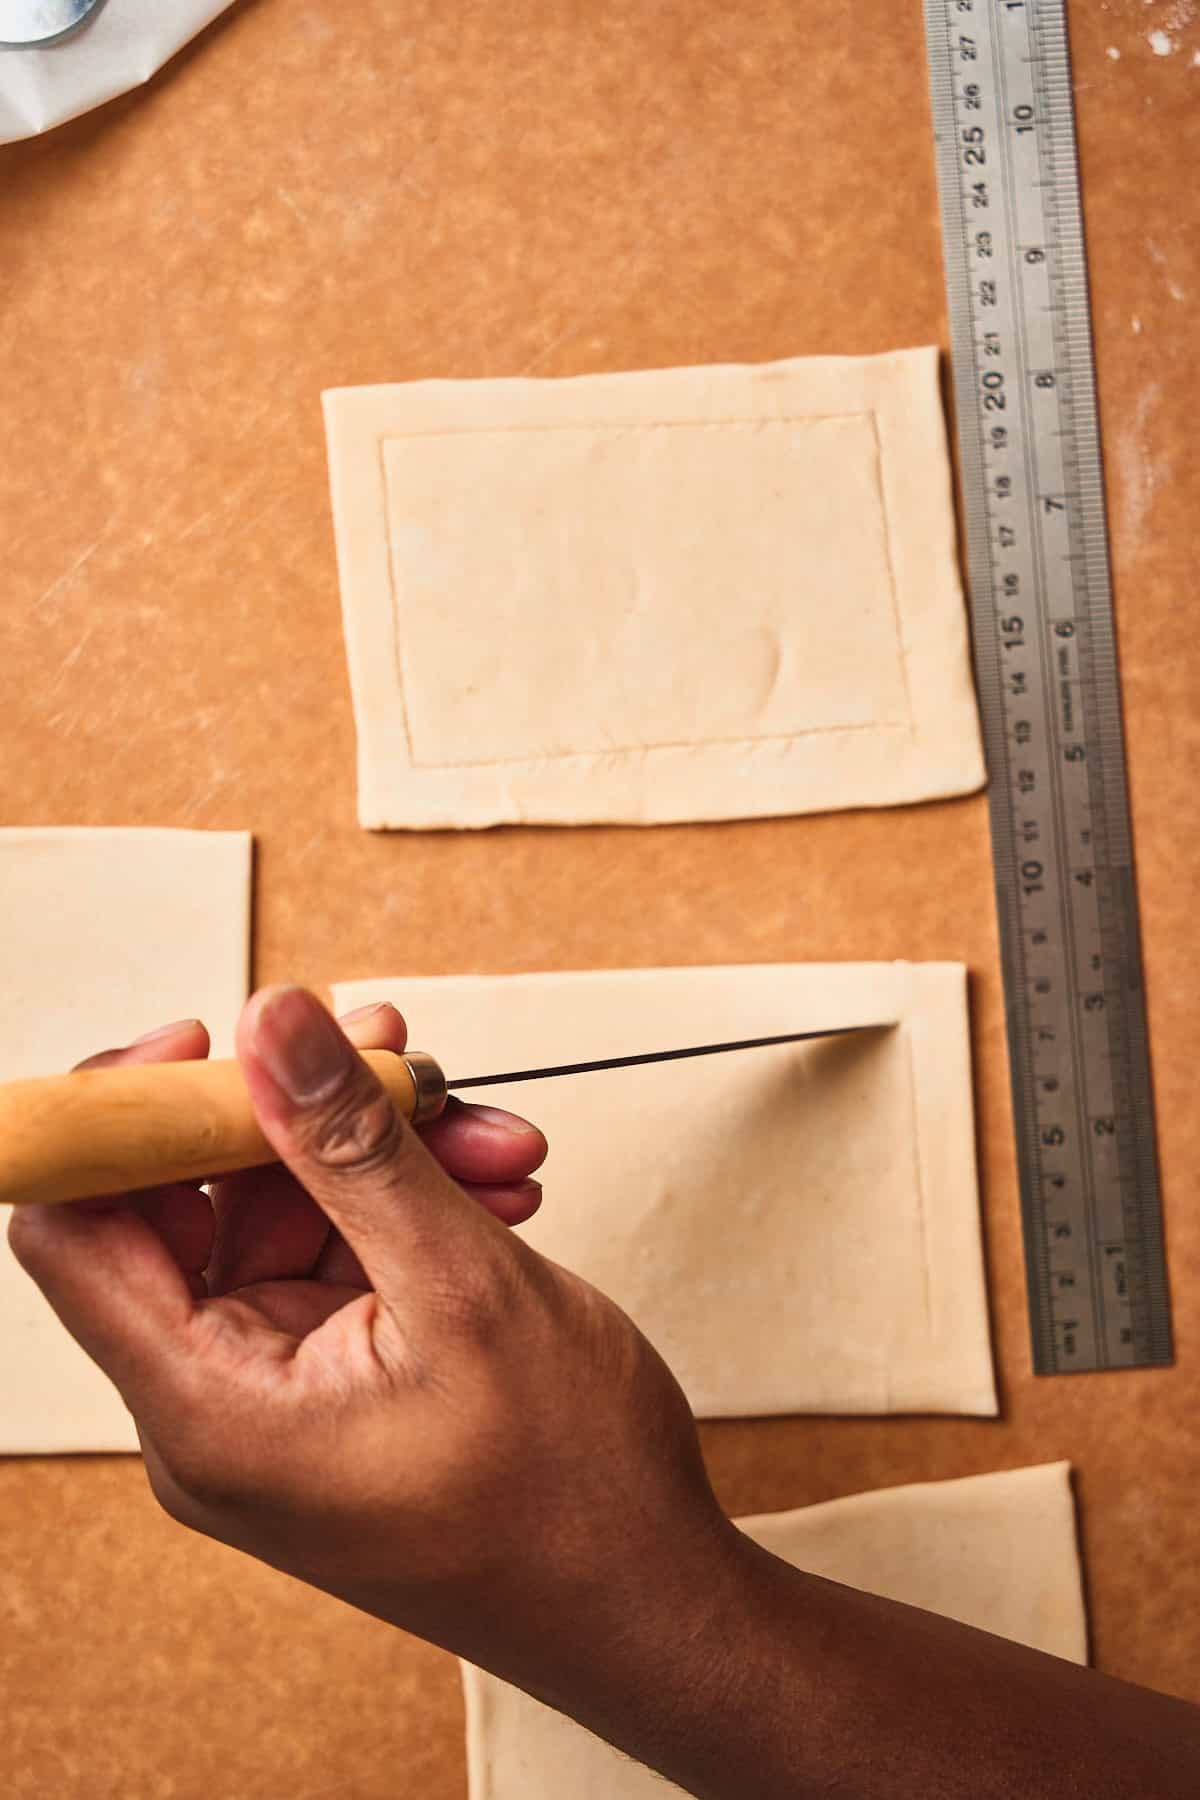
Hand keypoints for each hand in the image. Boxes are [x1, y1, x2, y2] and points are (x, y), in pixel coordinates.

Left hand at [9, 986, 739, 1728]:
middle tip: (401, 1066)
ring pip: (286, 1215)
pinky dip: (409, 1205)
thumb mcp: (462, 1287)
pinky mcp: (333, 1382)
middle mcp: (218, 1404)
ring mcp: (277, 1394)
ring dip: (384, 1157)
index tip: (220, 1040)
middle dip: (304, 1119)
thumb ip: (351, 1146)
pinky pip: (339, 1254)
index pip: (74, 1226)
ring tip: (487, 1140)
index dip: (125, 1114)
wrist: (651, 1599)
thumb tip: (269, 1022)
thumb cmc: (570, 1497)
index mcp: (208, 1407)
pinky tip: (490, 1187)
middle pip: (194, 1202)